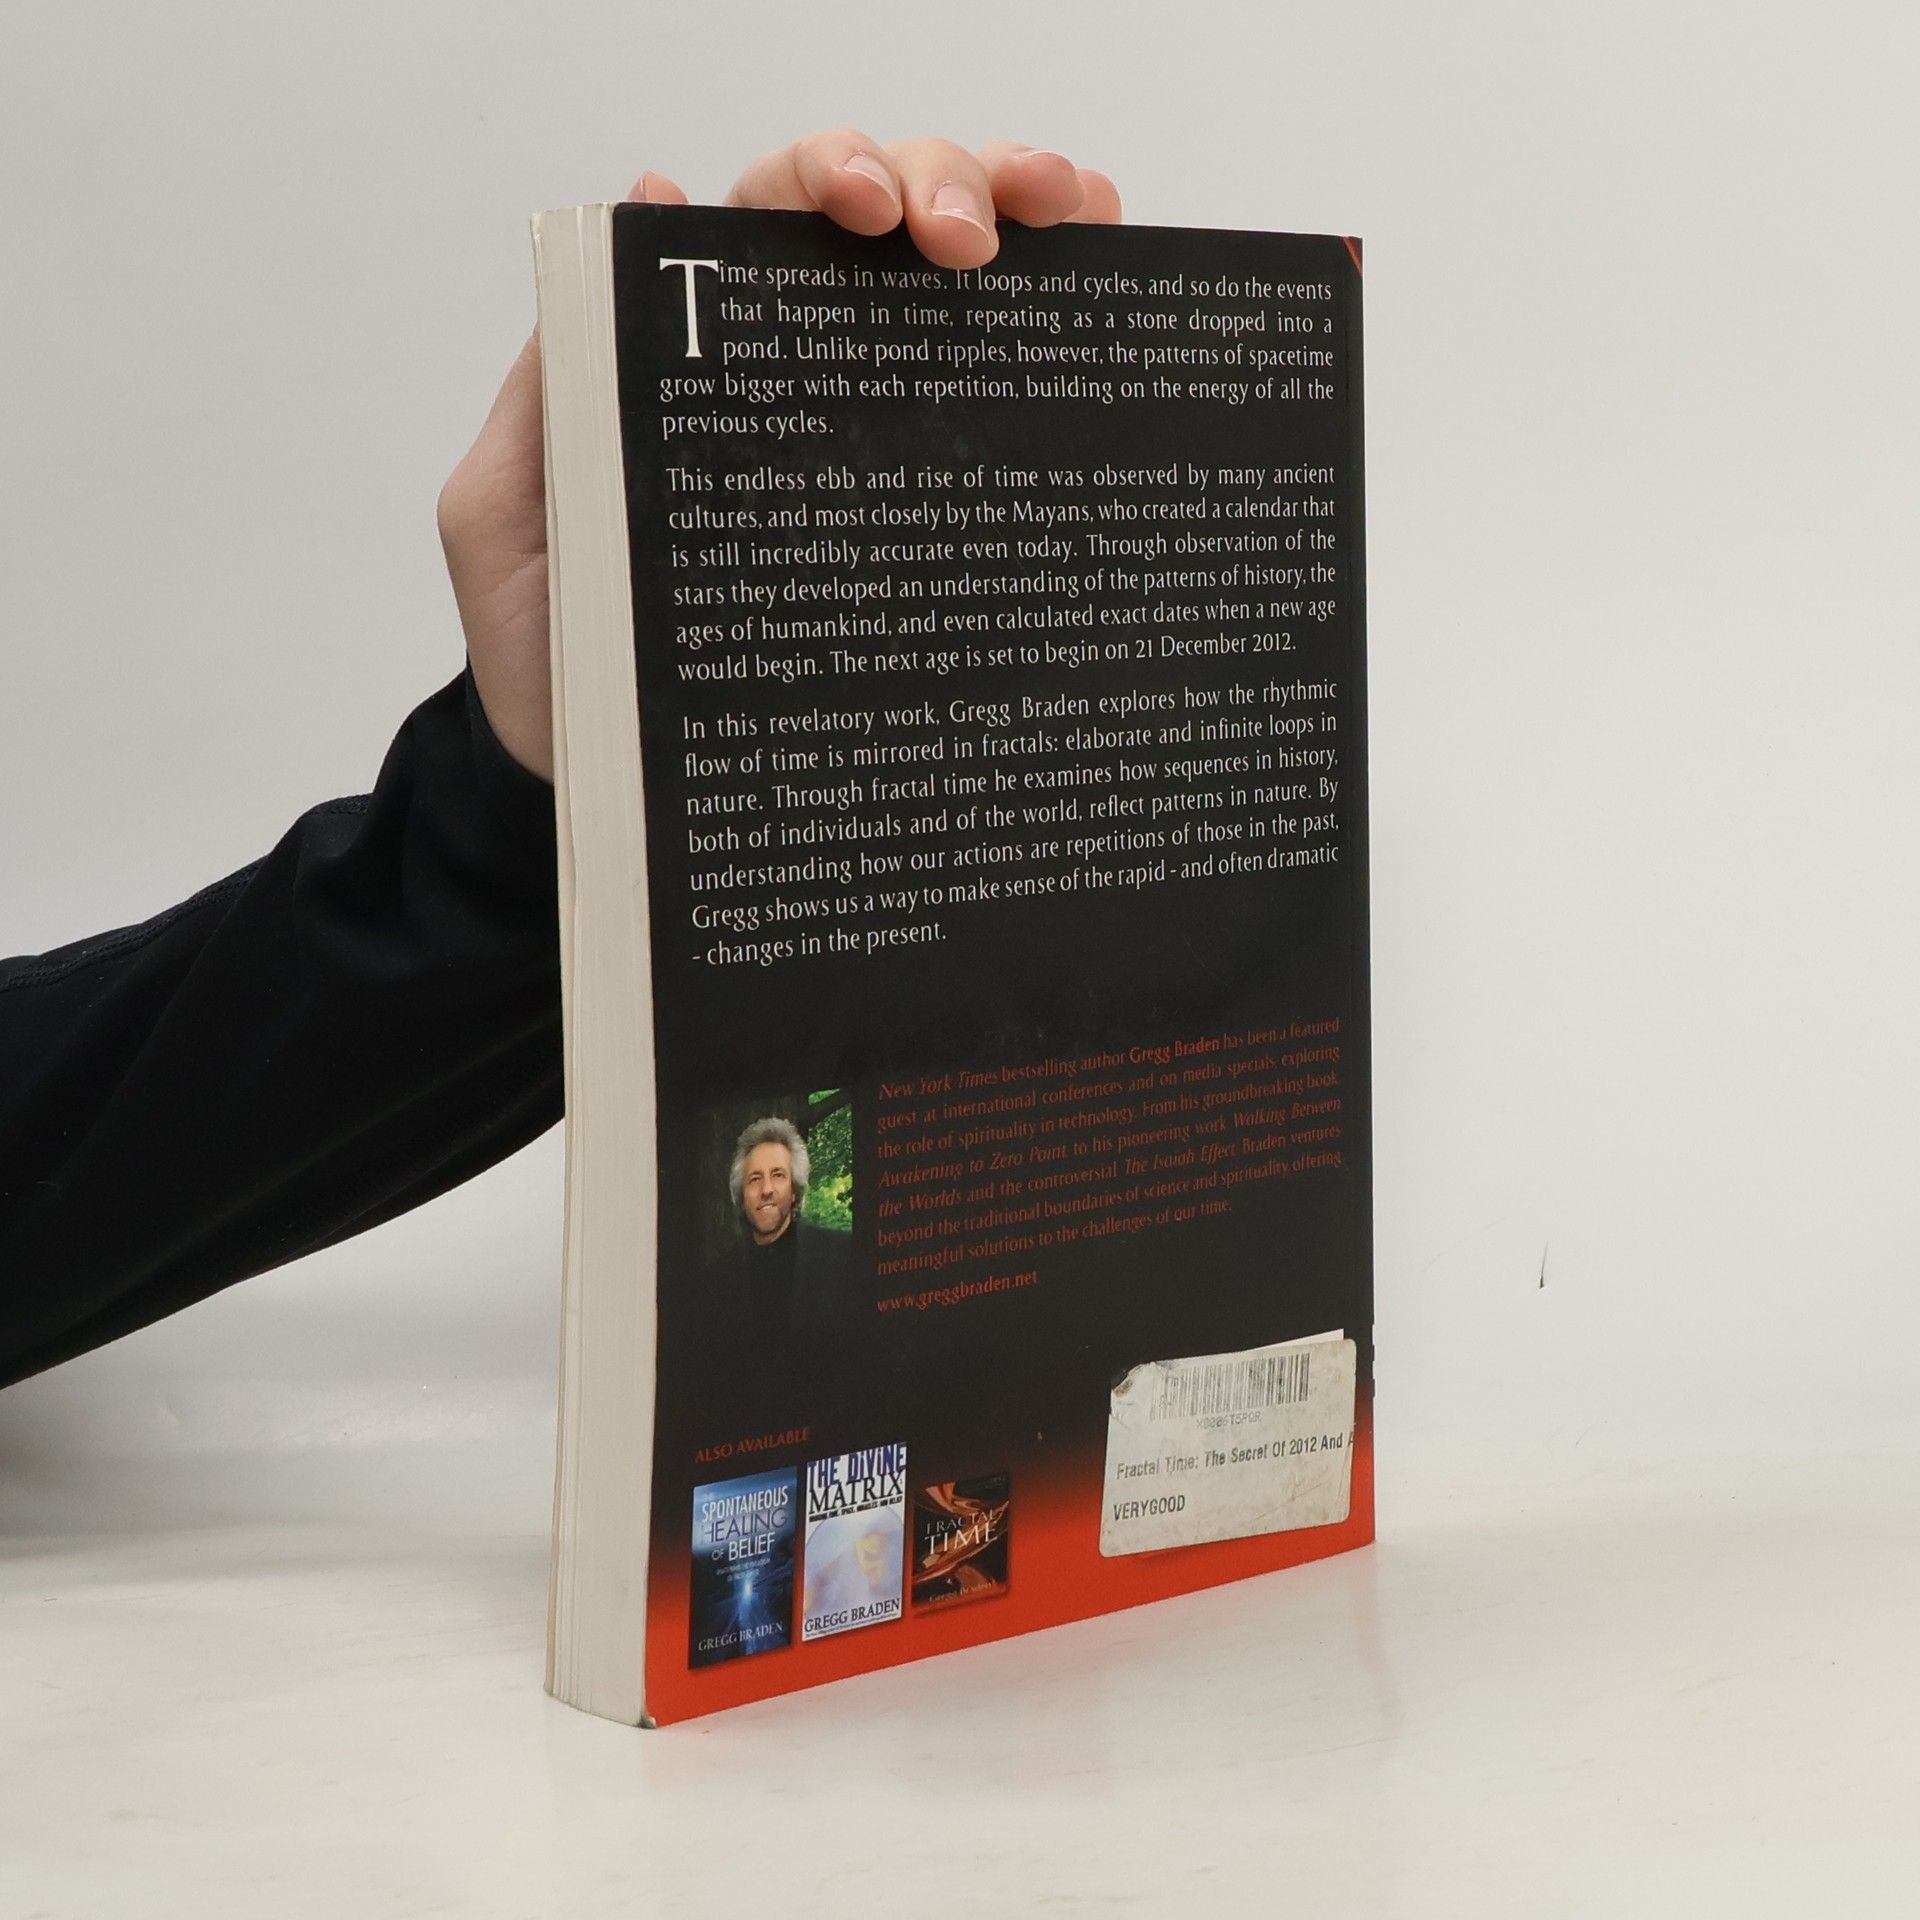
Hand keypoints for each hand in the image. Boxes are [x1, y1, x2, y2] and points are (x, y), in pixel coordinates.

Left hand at [439, 133, 1122, 781]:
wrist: (619, 789)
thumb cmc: (556, 662)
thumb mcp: (509, 514)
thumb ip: (552, 384)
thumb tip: (643, 213)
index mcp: (694, 358)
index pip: (767, 219)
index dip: (825, 177)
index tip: (871, 210)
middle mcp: (794, 375)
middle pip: (881, 222)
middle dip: (940, 182)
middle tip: (968, 241)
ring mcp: (873, 433)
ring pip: (959, 275)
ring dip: (1018, 213)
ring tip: (1065, 215)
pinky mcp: (933, 512)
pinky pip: (1008, 389)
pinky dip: (1068, 304)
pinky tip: (1101, 277)